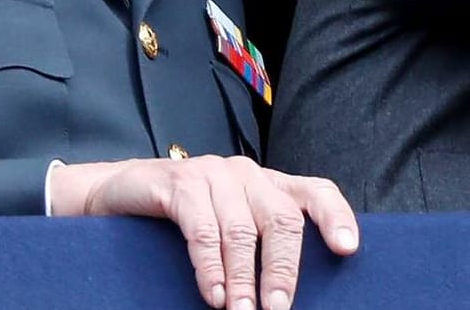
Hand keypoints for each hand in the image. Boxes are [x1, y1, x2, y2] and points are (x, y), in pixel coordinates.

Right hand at [48, 155, 358, 309]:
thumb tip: (285, 293)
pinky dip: (210, 267)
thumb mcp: (230, 225)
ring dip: (243, 279)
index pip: (315, 192)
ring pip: (241, 231)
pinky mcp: (180, 184)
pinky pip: (202, 229)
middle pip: (282, 218)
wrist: (121, 192)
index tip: (348, 249)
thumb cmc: (186, 217)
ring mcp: (213, 174)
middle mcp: (248, 174)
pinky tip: (214, 295)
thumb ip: (261, 244)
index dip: (335, 217)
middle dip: (284, 269)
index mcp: (269, 183)